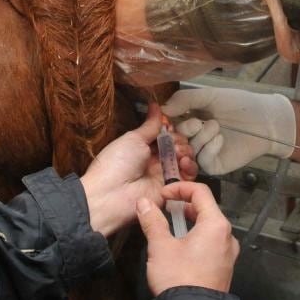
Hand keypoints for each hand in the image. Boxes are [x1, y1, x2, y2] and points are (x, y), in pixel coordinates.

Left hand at [80, 104, 195, 236]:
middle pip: (178, 146)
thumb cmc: (117, 162)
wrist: (110, 194)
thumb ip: (150, 125)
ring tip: (177, 153)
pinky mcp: (172, 189)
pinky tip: (183, 162)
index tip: (169, 126)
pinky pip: (188, 177)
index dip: (170, 130)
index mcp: (144, 148)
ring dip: (185, 152)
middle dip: (179, 141)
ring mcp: (164, 175)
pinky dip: (190, 167)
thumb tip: (155, 105)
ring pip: (186, 160)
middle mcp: (156, 161)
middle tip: (172, 143)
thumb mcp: (133, 138)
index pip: (166, 135)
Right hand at [137, 181, 238, 294]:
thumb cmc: (177, 277)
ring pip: (210, 227)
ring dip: (191, 220)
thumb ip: (152, 221)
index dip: (180, 188)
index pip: (201, 192)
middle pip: (207, 209)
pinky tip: (181, 246)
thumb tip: (143, 202)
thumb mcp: (160, 246)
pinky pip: (212, 242)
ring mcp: (228, 254)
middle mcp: (228, 236)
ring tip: (170, 225)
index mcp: (216, 225)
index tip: (162, 195)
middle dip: (185, 204)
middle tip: (165, 207)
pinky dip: (198, 236)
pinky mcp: (224, 267)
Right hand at [163, 87, 294, 174]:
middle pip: (176, 140)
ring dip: (201, 137)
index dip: (167, 123)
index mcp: (189, 119)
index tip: (169, 118)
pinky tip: (221, 139)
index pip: (169, 125)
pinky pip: (203, 161)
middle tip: (197, 123)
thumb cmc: (238, 104)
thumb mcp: (209, 96)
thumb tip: (162, 108)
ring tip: (216, 126)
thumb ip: (185, 99)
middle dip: (185, 130)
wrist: (264, 119)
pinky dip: (210, 148)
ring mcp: (204, 153)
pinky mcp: (215, 165)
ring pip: (189, 150)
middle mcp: (194, 137)